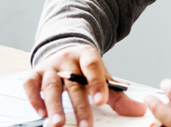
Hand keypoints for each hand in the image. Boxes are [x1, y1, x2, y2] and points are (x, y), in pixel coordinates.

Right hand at [23, 44, 146, 126]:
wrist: (64, 51)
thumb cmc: (85, 69)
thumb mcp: (102, 76)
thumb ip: (118, 95)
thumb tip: (139, 110)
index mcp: (87, 55)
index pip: (92, 66)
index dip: (97, 83)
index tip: (102, 101)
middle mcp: (67, 59)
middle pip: (73, 82)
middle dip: (79, 105)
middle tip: (85, 125)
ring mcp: (50, 66)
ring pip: (51, 85)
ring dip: (54, 105)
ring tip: (58, 123)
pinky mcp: (35, 73)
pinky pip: (31, 84)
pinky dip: (34, 99)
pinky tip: (41, 113)